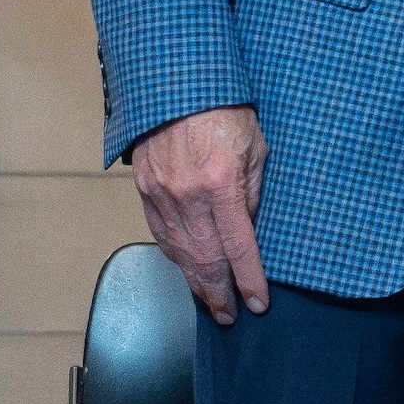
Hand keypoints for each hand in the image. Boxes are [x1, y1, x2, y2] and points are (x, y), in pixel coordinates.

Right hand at [130, 106, 269, 325]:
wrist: (178, 85)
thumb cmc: (228, 110)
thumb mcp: (258, 147)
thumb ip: (254, 191)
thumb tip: (250, 227)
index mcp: (222, 186)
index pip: (239, 247)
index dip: (249, 280)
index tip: (257, 304)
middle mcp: (188, 198)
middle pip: (204, 261)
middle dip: (218, 294)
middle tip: (230, 317)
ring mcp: (161, 197)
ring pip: (179, 254)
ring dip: (195, 283)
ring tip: (211, 303)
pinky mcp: (145, 192)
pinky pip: (161, 235)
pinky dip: (176, 258)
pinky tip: (187, 270)